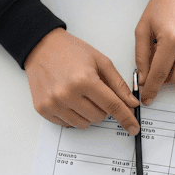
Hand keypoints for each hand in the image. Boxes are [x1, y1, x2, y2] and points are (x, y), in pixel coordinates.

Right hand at [25, 29, 139, 133]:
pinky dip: (73, 115)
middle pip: (99, 117)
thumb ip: (118, 84)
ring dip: (88, 113)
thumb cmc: (71, 51)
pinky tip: (68, 99)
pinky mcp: (43, 109)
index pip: (112, 106)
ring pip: (84, 124)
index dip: (126, 118)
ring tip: (80, 95)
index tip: (133, 127)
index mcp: (84, 80)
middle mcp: (67, 94)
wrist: (41, 47)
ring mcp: (53, 104)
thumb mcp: (100, 61)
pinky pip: (67, 124)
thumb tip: (131, 103)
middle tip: (94, 92)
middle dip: (103, 108)